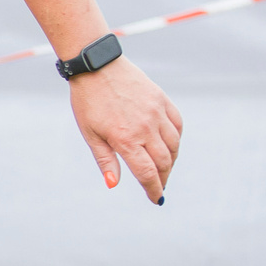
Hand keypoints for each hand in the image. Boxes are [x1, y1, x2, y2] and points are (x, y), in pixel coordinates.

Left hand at [69, 56, 181, 202]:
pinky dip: (176, 139)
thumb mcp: (90, 133)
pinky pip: (177, 126)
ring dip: (171, 161)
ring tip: (163, 168)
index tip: (156, 198)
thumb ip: (105, 160)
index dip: (153, 189)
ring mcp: (156, 113)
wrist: (97, 67)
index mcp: (125, 139)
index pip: (147, 173)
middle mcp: (145, 128)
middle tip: (158, 185)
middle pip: (164, 162)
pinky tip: (169, 146)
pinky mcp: (162, 100)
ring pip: (174, 146)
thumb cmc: (88, 101)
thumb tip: (113, 184)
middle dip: (163, 178)